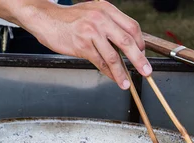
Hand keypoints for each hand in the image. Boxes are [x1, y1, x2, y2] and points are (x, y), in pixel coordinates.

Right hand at [19, 0, 151, 88]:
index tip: (142, 55)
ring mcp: (91, 32)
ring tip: (127, 83)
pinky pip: (99, 62)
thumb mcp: (93, 14)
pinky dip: (108, 72)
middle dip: (139, 59)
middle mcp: (101, 18)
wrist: (46, 19)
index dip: (140, 43)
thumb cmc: (69, 19)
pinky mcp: (82, 45)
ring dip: (122, 72)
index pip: (132, 27)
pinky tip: (113, 78)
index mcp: (107, 9)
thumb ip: (109, 26)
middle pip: (127, 41)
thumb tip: (124, 47)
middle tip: (147, 71)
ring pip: (113, 56)